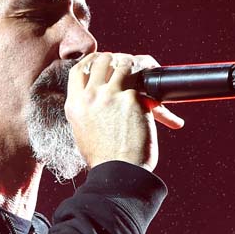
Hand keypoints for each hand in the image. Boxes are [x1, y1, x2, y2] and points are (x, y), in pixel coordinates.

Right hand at [66, 52, 184, 172]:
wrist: (119, 173)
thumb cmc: (106, 160)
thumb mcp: (83, 132)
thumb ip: (87, 111)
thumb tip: (99, 98)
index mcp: (74, 105)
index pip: (80, 69)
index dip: (94, 61)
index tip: (104, 61)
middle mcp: (90, 97)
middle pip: (102, 60)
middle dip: (117, 59)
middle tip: (129, 67)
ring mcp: (110, 95)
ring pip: (123, 64)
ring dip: (137, 67)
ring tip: (147, 75)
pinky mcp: (132, 98)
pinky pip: (144, 82)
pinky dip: (154, 87)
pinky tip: (159, 95)